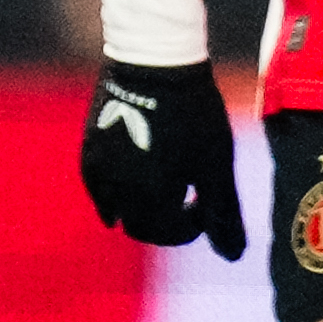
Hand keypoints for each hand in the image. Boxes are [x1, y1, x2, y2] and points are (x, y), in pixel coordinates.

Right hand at [81, 57, 239, 252]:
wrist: (155, 64)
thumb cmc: (194, 116)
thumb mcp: (217, 167)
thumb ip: (223, 215)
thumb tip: (233, 257)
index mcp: (147, 198)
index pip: (163, 234)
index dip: (188, 228)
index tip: (205, 208)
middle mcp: (114, 191)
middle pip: (137, 225)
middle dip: (163, 221)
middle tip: (188, 201)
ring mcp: (97, 169)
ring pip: (116, 206)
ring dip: (141, 205)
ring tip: (168, 182)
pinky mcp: (89, 148)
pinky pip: (100, 184)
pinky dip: (120, 189)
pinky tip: (139, 175)